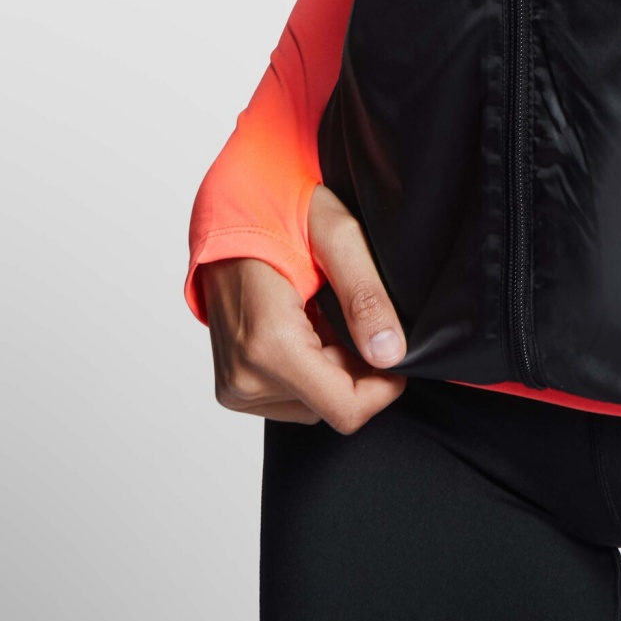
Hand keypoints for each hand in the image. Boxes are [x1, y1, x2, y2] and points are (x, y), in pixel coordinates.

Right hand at [199, 184, 408, 433]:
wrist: (227, 213)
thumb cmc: (277, 212)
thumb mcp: (336, 235)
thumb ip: (365, 296)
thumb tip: (391, 354)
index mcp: (269, 344)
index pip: (345, 409)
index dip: (384, 387)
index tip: (394, 349)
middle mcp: (245, 376)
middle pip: (333, 405)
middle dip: (355, 365)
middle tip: (346, 311)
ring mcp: (234, 386)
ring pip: (315, 404)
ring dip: (333, 365)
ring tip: (320, 313)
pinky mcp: (233, 387)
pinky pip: (292, 397)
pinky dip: (310, 367)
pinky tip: (304, 326)